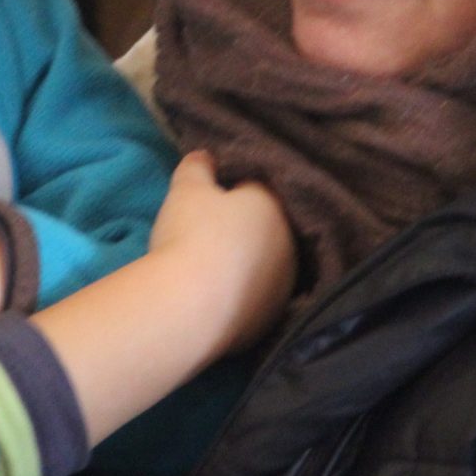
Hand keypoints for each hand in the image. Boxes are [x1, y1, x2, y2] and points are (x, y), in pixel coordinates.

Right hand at [27, 153, 296, 444]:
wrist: (190, 306)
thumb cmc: (191, 235)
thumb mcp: (186, 189)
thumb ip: (198, 166)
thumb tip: (205, 156)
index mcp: (274, 204)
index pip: (258, 186)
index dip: (233, 188)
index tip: (210, 196)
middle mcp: (290, 242)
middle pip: (267, 227)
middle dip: (245, 227)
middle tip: (208, 233)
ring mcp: (284, 284)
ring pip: (266, 264)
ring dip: (247, 263)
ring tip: (212, 268)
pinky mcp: (271, 319)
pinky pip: (256, 298)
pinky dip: (242, 295)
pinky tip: (216, 296)